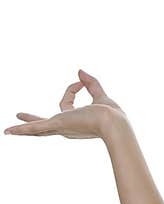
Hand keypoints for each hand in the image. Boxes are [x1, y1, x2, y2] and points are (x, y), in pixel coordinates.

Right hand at [3, 69, 126, 140]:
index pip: (66, 102)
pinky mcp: (58, 125)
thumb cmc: (113, 115)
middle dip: (33, 120)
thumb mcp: (101, 95)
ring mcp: (62, 127)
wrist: (114, 123)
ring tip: (7, 131)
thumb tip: (80, 71)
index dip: (72, 88)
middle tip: (19, 116)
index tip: (80, 80)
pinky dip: (22, 129)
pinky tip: (9, 131)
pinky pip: (36, 128)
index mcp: (76, 121)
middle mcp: (68, 127)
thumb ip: (91, 84)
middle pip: (46, 124)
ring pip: (38, 129)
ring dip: (23, 129)